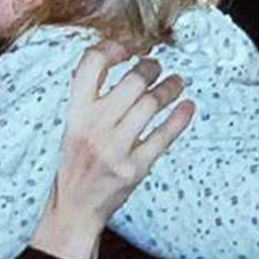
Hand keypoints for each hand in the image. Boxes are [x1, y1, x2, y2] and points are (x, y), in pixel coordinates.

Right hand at [30, 40, 194, 258]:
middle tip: (155, 66)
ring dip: (169, 88)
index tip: (125, 48)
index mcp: (74, 114)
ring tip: (176, 82)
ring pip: (151, 105)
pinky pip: (163, 137)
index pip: (90, 65)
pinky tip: (187, 107)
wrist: (72, 209)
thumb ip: (87, 97)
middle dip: (150, 67)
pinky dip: (179, 119)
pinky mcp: (134, 168)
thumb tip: (111, 57)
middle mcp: (94, 128)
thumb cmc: (73, 163)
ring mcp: (115, 149)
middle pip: (131, 82)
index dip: (111, 48)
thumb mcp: (70, 126)